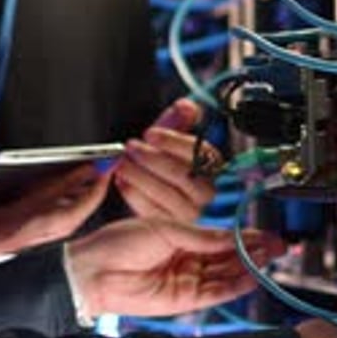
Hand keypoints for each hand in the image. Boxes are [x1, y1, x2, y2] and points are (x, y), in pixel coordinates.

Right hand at [0, 162, 111, 272]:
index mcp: (3, 232)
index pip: (54, 211)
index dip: (80, 191)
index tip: (99, 170)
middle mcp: (16, 243)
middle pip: (66, 219)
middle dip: (89, 194)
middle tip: (108, 168)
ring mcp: (16, 248)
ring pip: (59, 226)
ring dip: (79, 203)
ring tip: (92, 177)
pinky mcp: (11, 249)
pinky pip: (47, 229)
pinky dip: (64, 212)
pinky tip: (66, 198)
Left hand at [66, 217, 283, 317]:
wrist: (94, 270)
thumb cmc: (118, 243)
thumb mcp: (165, 229)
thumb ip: (201, 236)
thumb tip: (231, 236)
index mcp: (180, 238)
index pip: (219, 239)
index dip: (243, 236)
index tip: (264, 233)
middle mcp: (186, 260)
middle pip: (227, 258)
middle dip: (253, 251)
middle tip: (277, 245)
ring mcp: (186, 280)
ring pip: (225, 275)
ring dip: (249, 267)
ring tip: (270, 258)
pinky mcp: (183, 300)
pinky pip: (214, 292)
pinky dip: (234, 285)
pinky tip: (251, 276)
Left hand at [114, 98, 221, 220]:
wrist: (153, 201)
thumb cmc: (164, 169)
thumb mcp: (169, 143)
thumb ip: (176, 123)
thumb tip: (186, 105)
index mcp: (214, 168)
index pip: (202, 153)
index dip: (174, 141)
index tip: (150, 133)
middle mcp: (210, 194)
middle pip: (186, 175)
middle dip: (154, 159)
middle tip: (131, 147)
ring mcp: (195, 217)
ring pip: (170, 196)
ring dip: (141, 176)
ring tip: (122, 164)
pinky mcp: (175, 232)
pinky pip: (156, 214)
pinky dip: (136, 196)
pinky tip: (122, 182)